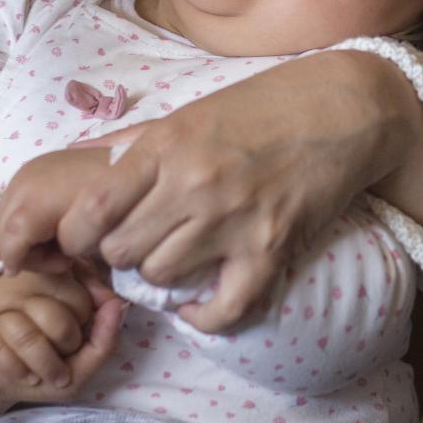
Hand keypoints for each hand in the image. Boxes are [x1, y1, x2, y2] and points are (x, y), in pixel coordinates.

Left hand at [0, 50, 422, 332]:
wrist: (345, 109)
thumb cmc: (265, 105)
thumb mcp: (191, 112)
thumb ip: (136, 144)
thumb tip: (81, 162)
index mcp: (166, 145)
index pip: (90, 210)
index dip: (77, 234)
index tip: (88, 236)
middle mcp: (192, 183)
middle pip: (121, 252)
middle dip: (121, 255)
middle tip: (140, 246)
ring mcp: (233, 219)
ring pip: (162, 277)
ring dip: (164, 276)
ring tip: (178, 261)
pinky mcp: (271, 247)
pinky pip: (223, 308)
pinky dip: (206, 317)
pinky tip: (203, 304)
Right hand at [0, 230, 125, 422]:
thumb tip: (9, 223)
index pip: (63, 373)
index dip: (95, 338)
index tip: (110, 298)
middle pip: (66, 377)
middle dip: (92, 336)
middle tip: (103, 291)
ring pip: (48, 374)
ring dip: (68, 336)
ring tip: (80, 292)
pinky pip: (25, 369)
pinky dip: (43, 339)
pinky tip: (43, 302)